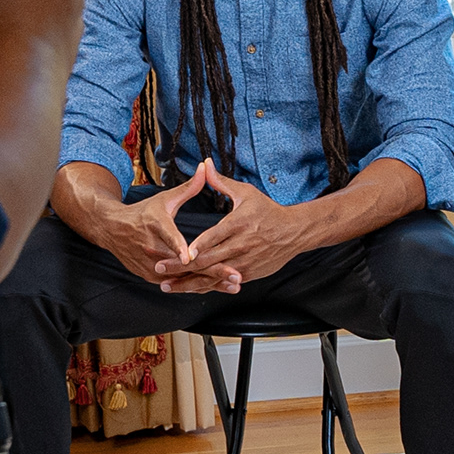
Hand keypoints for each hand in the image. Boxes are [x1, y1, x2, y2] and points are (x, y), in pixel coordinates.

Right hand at [79, 172, 229, 294]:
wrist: (112, 230)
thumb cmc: (143, 213)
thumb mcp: (165, 199)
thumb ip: (188, 188)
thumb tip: (206, 168)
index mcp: (155, 225)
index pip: (169, 237)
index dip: (179, 247)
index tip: (189, 257)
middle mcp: (151, 247)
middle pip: (183, 263)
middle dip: (211, 270)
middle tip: (236, 274)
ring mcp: (150, 265)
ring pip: (183, 277)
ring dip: (209, 283)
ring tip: (234, 285)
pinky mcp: (150, 277)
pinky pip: (177, 283)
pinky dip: (198, 286)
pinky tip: (219, 288)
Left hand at [169, 158, 318, 289]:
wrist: (294, 232)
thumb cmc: (268, 211)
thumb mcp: (246, 193)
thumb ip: (221, 182)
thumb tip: (205, 164)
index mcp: (238, 224)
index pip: (214, 237)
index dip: (196, 246)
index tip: (180, 252)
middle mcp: (240, 246)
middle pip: (207, 260)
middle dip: (181, 267)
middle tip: (160, 268)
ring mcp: (244, 262)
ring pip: (212, 276)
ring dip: (188, 283)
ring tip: (168, 286)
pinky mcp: (248, 274)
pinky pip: (222, 283)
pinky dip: (205, 287)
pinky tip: (188, 290)